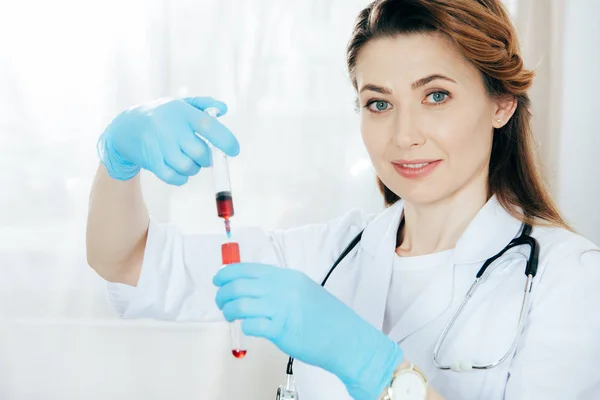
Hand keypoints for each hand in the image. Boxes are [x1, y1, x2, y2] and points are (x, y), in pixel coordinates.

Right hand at [97, 96, 238, 184]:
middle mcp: (170, 128)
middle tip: (203, 154)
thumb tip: (224, 109)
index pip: (208, 126)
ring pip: (189, 168)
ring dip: (194, 168)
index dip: (225, 140)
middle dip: (207, 158)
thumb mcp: (181, 104)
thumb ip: (204, 105)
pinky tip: (178, 169)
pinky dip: (181, 178)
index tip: (234, 150)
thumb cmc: (164, 115)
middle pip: (200, 153)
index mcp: (182, 112)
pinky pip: (174, 177)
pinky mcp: (151, 161)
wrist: (127, 128)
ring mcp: (159, 145)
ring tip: (188, 159)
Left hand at [213, 263, 403, 399]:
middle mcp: (282, 288)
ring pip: (239, 304)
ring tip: (229, 316)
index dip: (227, 273)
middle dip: (222, 294)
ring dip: (228, 311)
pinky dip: (244, 327)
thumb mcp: (302, 290)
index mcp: (286, 276)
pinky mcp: (281, 329)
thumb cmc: (326, 317)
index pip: (247, 269)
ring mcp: (281, 308)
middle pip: (238, 285)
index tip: (218, 280)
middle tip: (221, 301)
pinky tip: (249, 329)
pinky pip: (251, 325)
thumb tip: (252, 288)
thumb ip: (279, 287)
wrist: (346, 337)